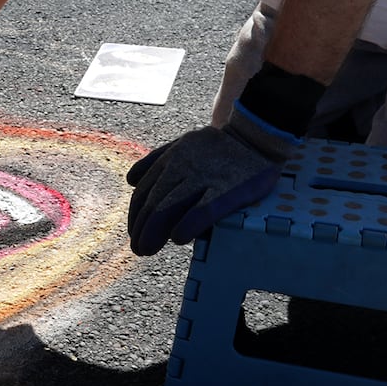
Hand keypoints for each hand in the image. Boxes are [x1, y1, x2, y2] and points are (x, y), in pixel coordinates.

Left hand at [125, 104, 295, 255]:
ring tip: (147, 249)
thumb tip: (131, 180)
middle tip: (138, 248)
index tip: (135, 233)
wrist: (255, 136)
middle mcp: (182, 166)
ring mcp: (205, 177)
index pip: (144, 190)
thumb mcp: (183, 144)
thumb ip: (157, 160)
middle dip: (141, 228)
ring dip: (153, 232)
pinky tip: (178, 239)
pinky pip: (202, 210)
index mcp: (171, 157)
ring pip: (168, 206)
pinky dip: (186, 226)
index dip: (135, 215)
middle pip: (153, 201)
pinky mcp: (228, 189)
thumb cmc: (217, 147)